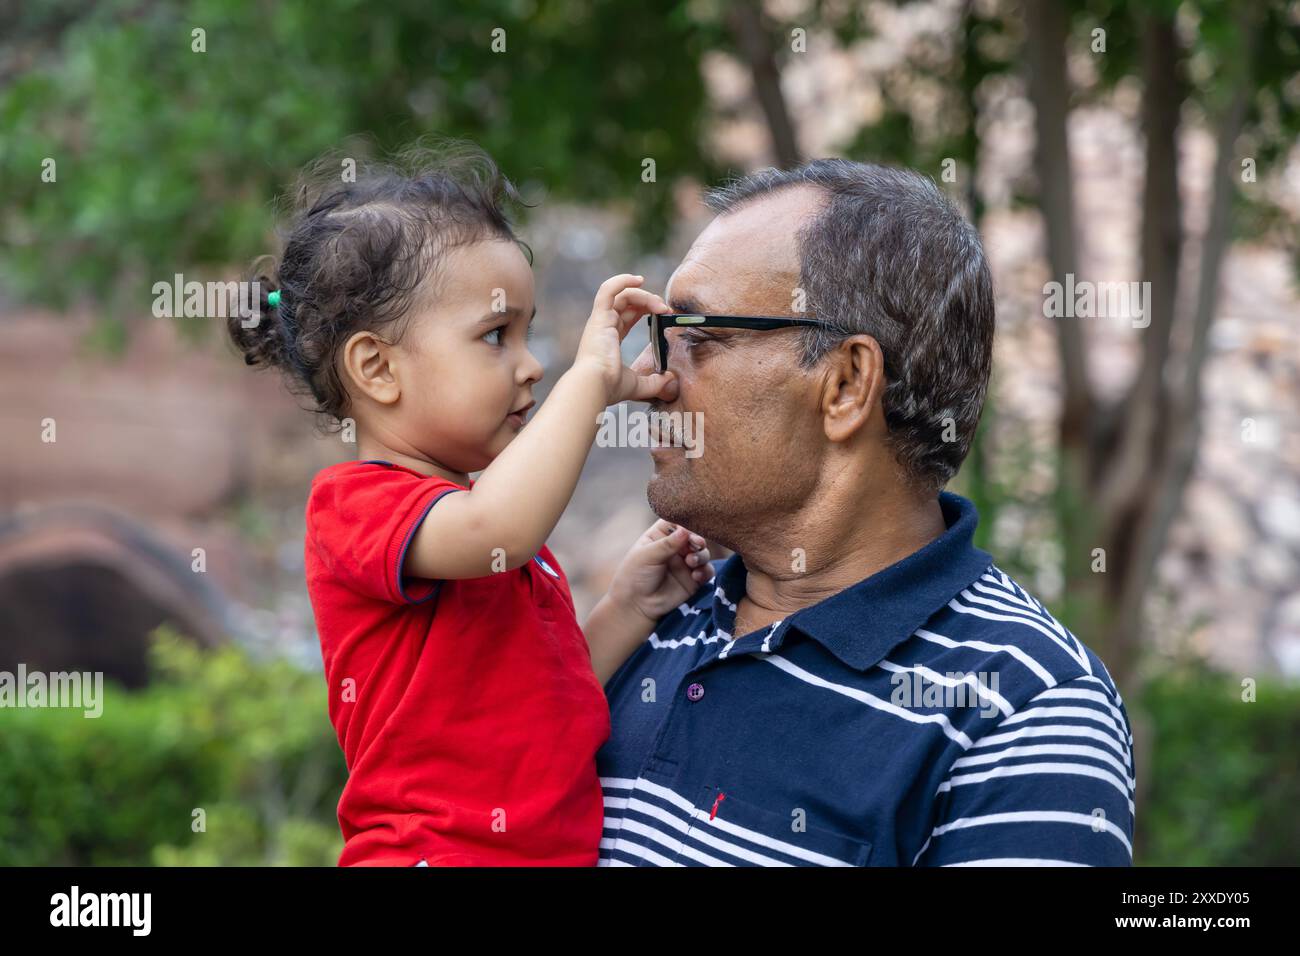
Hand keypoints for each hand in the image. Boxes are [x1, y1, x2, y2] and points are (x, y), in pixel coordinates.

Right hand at [574, 273, 676, 404]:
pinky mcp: (599, 316)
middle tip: (665, 309)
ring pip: (621, 295)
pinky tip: (639, 280)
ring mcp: (600, 320)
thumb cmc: (610, 386)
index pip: (626, 316)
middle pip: (626, 303)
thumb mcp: (638, 385)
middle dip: (648, 302)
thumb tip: (670, 381)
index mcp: (608, 340)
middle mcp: (602, 327)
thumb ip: (655, 382)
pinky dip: (622, 280)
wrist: (595, 385)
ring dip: (644, 295)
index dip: (643, 310)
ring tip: (659, 304)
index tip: (662, 314)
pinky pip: (608, 290)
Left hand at [608, 519, 714, 625]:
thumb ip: (667, 544)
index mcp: (660, 536)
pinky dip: (705, 571)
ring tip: (691, 562)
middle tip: (696, 544)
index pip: (677, 522)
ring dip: (701, 555)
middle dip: (697, 539)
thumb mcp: (646, 556)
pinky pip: (707, 571)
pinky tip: (695, 575)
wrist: (636, 606)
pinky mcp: (693, 579)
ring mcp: (685, 563)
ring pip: (703, 553)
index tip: (688, 529)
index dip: (686, 523)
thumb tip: (686, 530)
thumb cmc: (634, 577)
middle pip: (694, 536)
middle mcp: (675, 547)